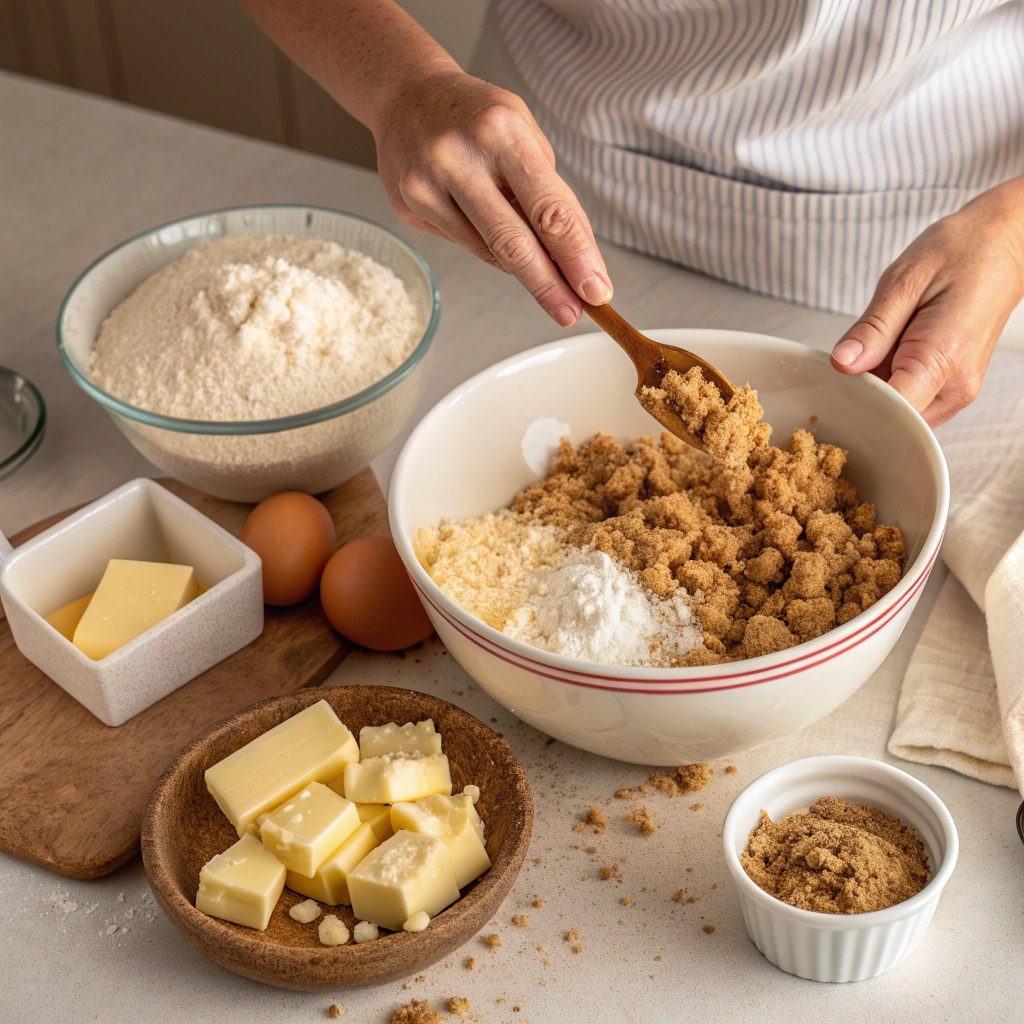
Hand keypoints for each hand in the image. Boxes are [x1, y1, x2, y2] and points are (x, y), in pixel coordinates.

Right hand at [371, 69, 611, 326]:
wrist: (406, 94)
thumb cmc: (477, 118)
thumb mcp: (524, 134)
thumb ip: (550, 193)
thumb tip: (579, 257)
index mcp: (502, 131)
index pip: (548, 208)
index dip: (576, 256)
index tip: (596, 289)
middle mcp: (460, 156)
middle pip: (513, 242)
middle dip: (548, 285)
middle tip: (572, 313)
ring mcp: (428, 182)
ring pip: (488, 250)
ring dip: (525, 272)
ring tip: (548, 285)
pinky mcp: (409, 203)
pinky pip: (464, 244)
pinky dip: (490, 250)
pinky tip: (497, 237)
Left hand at [830, 176, 1023, 426]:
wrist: (1004, 243)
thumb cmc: (961, 252)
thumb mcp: (904, 281)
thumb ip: (873, 329)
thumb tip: (842, 364)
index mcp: (943, 357)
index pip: (891, 410)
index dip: (855, 403)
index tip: (832, 388)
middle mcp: (956, 384)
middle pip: (893, 420)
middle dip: (862, 401)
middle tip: (844, 367)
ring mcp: (958, 390)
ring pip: (901, 416)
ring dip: (876, 395)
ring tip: (870, 356)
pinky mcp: (953, 386)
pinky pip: (912, 402)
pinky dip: (890, 389)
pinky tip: (883, 361)